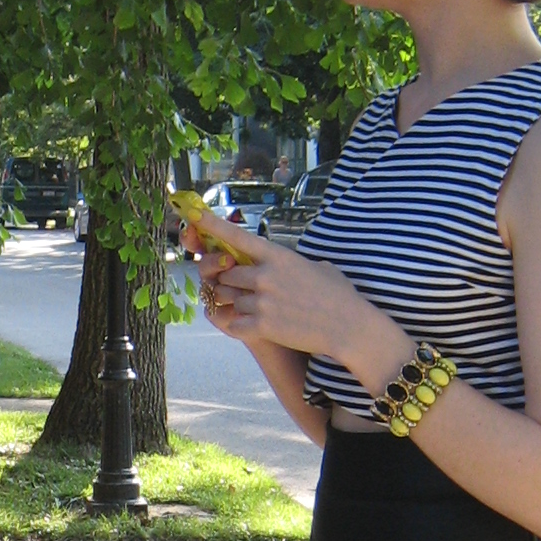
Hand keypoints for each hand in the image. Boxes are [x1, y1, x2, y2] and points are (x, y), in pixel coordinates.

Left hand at [190, 227, 403, 374]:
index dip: (211, 225)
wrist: (348, 326)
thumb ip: (288, 263)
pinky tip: (260, 326)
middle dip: (232, 284)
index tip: (192, 214)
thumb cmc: (338, 294)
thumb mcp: (316, 266)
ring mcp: (262, 302)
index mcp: (278, 256)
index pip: (237, 237)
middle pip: (226, 276)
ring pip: (229, 300)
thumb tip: (276, 263)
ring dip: (239, 305)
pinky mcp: (262, 327)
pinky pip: (234, 323)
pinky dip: (241, 325)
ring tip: (264, 309)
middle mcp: (265, 276)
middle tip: (251, 292)